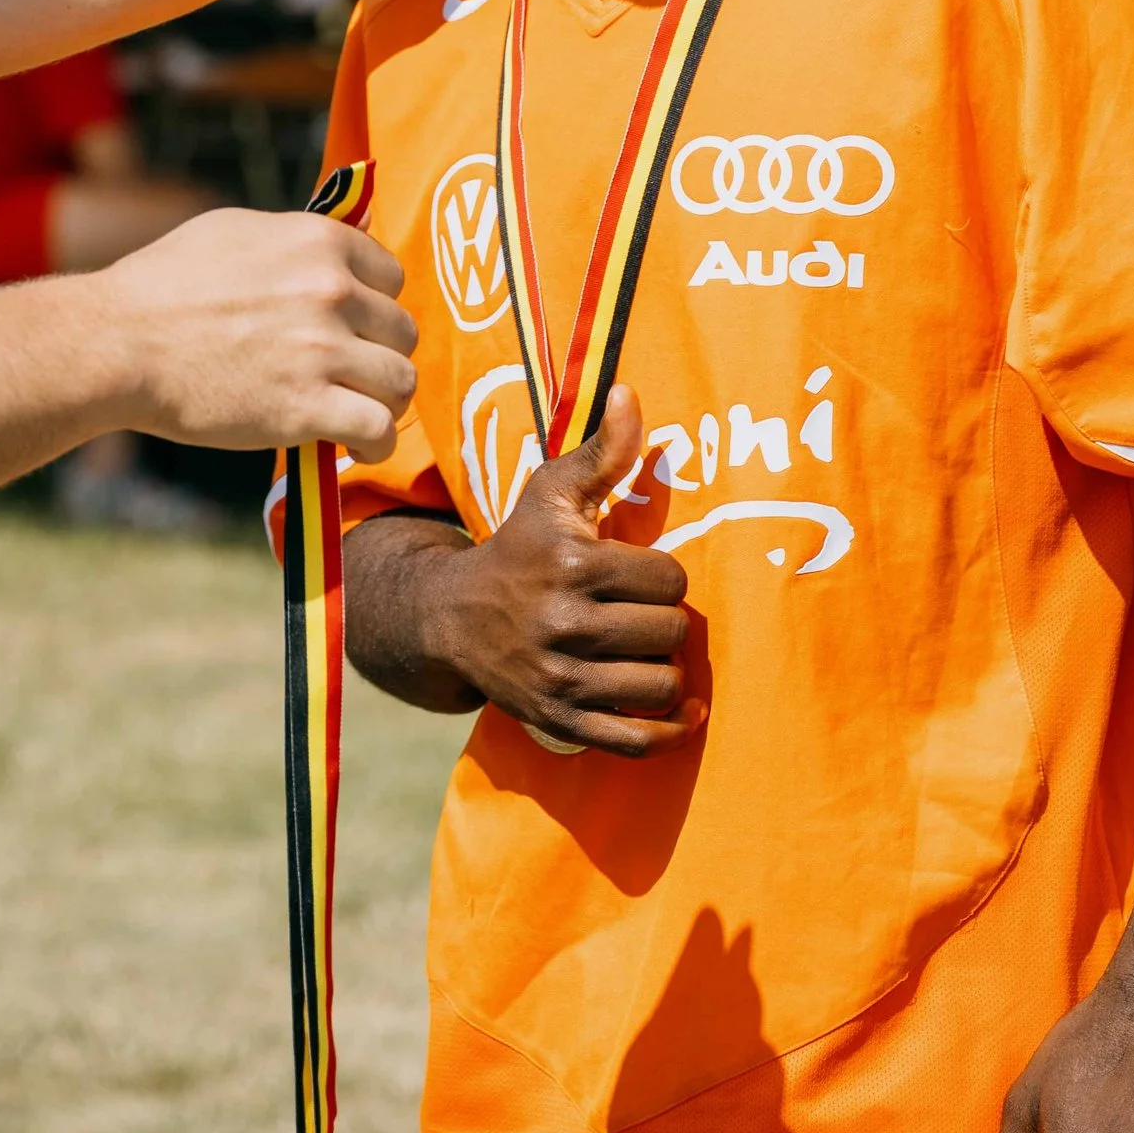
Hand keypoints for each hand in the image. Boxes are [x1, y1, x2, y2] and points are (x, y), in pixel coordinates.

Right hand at [97, 204, 417, 454]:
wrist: (119, 343)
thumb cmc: (163, 284)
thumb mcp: (235, 231)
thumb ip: (296, 239)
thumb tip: (339, 244)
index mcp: (318, 242)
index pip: (392, 277)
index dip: (375, 307)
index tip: (354, 330)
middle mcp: (331, 291)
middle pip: (402, 331)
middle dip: (381, 355)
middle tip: (353, 376)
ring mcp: (322, 350)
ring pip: (401, 382)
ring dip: (386, 402)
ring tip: (361, 414)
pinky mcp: (306, 407)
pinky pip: (378, 429)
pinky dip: (374, 443)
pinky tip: (355, 447)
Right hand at [420, 391, 698, 751]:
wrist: (450, 620)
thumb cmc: (517, 549)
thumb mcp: (550, 493)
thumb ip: (602, 450)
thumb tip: (630, 391)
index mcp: (572, 565)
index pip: (670, 580)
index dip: (663, 576)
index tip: (637, 575)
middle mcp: (565, 624)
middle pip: (671, 632)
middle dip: (663, 621)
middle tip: (636, 613)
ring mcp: (561, 679)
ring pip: (660, 684)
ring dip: (663, 670)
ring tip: (640, 652)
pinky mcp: (559, 721)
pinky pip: (637, 741)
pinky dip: (669, 730)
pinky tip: (683, 711)